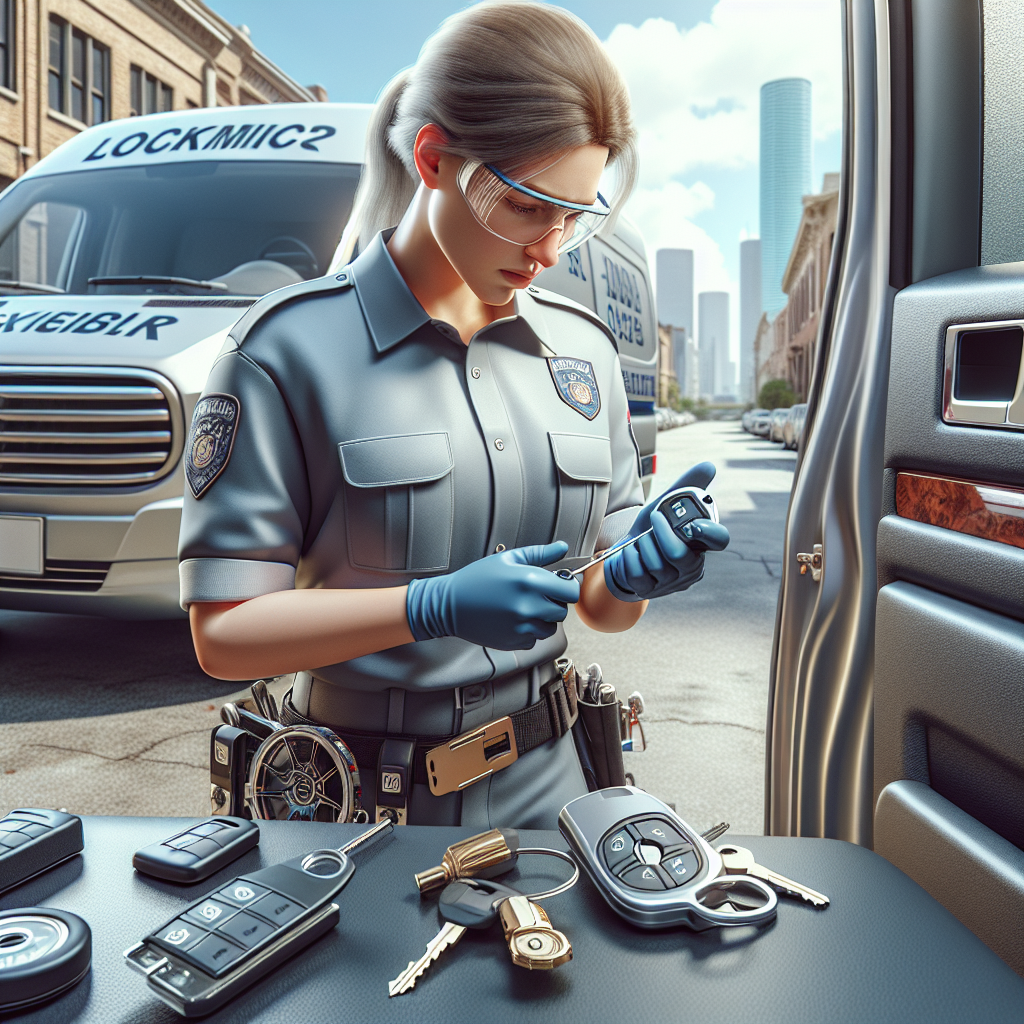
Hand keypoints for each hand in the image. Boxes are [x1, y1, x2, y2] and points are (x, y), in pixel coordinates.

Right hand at [407, 542, 579, 649]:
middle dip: (553, 603)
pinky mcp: (515, 642)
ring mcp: (522, 626)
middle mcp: (529, 606)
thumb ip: (540, 554)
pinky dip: (528, 631)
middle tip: (535, 595)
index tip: (559, 585)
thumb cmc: (476, 580)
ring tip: (521, 607)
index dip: (567, 587)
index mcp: (530, 581)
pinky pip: (534, 638)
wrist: (449, 605)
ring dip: (542, 619)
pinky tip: (511, 619)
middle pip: (562, 611)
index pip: (571, 591)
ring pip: (550, 627)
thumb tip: (562, 548)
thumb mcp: (508, 559)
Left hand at [603, 462, 729, 601]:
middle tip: (653, 518)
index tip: (694, 523)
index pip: (719, 540)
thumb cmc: (652, 529)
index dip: (710, 533)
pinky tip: (630, 552)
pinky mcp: (650, 591)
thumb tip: (709, 466)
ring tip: (640, 539)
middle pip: (679, 554)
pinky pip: (637, 573)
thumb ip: (685, 487)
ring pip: (656, 564)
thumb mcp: (665, 506)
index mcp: (701, 545)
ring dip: (642, 544)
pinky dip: (629, 557)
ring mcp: (671, 583)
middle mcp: (691, 567)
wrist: (625, 553)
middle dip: (661, 533)